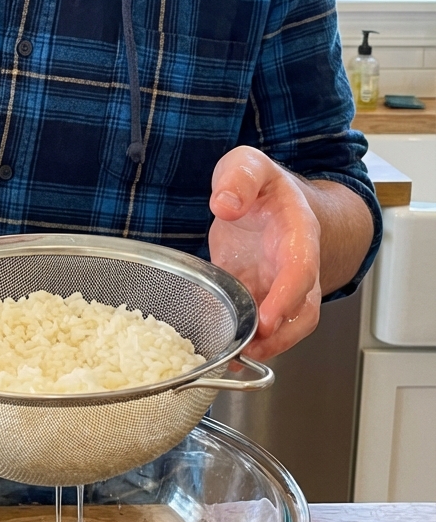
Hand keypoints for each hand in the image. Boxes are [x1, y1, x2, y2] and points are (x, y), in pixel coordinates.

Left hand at [208, 146, 321, 359]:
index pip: (302, 269)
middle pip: (304, 310)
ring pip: (283, 324)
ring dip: (263, 344)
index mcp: (298, 232)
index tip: (268, 318)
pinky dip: (240, 337)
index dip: (288, 297)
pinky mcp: (253, 293)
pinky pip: (253, 320)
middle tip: (252, 349)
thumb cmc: (262, 183)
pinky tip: (218, 349)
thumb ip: (239, 178)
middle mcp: (293, 265)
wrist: (268, 196)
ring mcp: (276, 283)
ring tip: (233, 357)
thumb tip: (225, 205)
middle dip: (282, 336)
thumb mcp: (248, 164)